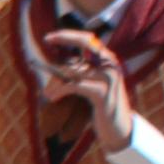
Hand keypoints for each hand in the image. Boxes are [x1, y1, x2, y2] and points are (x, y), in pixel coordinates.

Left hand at [35, 28, 134, 151]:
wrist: (119, 127)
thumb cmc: (101, 105)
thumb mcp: (93, 84)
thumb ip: (81, 71)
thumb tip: (54, 67)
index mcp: (108, 59)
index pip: (87, 39)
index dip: (66, 36)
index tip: (47, 38)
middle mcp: (110, 64)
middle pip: (75, 61)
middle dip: (56, 73)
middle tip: (44, 86)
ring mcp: (108, 77)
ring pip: (71, 73)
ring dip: (54, 85)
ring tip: (48, 95)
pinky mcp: (101, 92)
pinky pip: (72, 85)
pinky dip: (59, 90)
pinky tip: (52, 98)